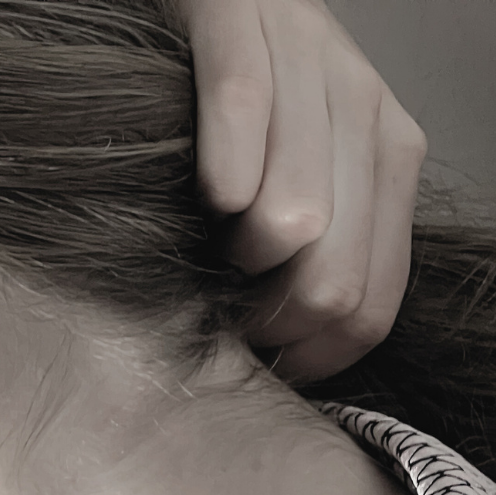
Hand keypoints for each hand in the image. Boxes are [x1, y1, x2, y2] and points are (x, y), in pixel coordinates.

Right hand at [178, 0, 428, 383]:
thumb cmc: (244, 104)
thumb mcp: (303, 174)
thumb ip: (322, 250)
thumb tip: (298, 348)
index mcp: (390, 159)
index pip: (371, 305)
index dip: (309, 356)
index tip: (262, 352)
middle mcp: (366, 109)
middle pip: (332, 283)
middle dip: (268, 319)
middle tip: (227, 305)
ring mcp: (308, 61)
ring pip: (295, 218)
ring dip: (237, 256)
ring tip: (210, 239)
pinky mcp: (239, 16)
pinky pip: (243, 105)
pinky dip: (224, 165)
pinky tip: (210, 191)